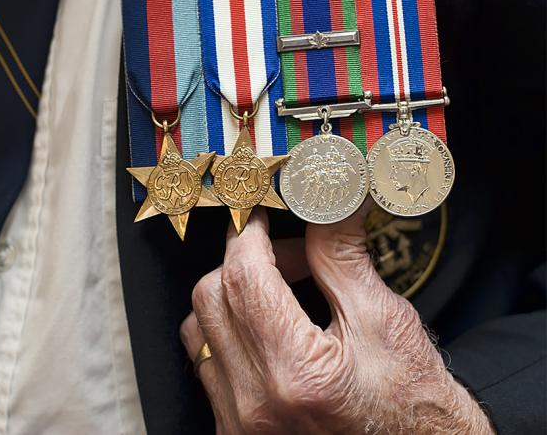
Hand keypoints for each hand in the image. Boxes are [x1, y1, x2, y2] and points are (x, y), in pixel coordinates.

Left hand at [180, 204, 493, 433]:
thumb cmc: (415, 406)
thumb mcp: (385, 321)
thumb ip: (342, 257)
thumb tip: (326, 203)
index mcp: (298, 373)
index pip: (245, 278)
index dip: (249, 236)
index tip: (258, 216)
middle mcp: (257, 404)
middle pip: (212, 298)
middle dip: (243, 262)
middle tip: (286, 256)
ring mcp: (240, 423)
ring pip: (200, 330)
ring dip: (230, 298)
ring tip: (277, 294)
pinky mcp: (233, 431)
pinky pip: (206, 365)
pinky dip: (228, 334)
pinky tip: (265, 331)